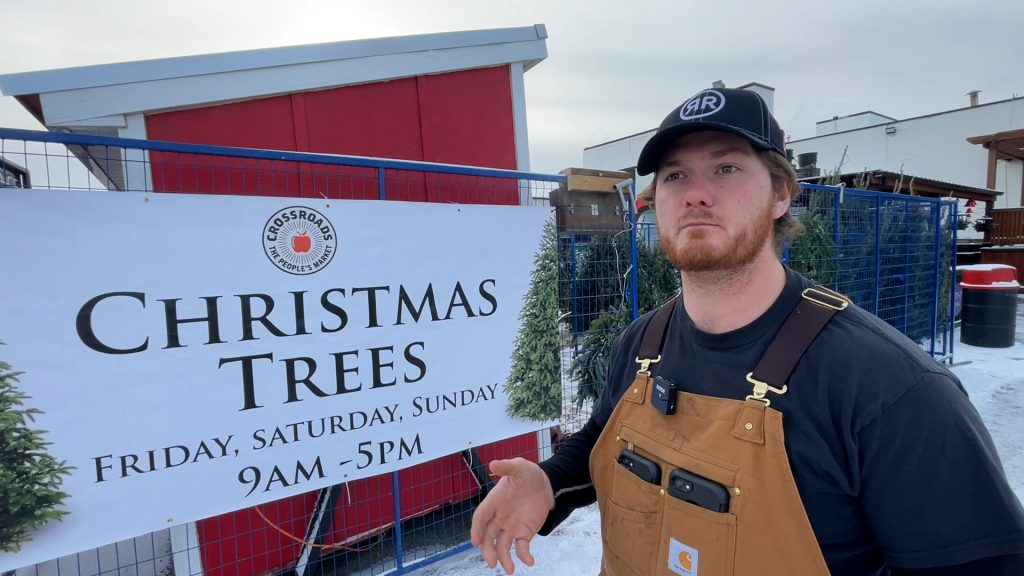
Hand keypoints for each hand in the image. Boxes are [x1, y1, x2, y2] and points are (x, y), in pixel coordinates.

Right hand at [470, 457, 555, 573]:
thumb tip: (494, 464)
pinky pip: (521, 547)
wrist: (547, 484)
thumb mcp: (519, 467)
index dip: (477, 529)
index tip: (476, 541)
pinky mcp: (524, 533)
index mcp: (494, 501)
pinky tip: (529, 561)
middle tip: (491, 562)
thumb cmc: (528, 474)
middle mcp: (499, 517)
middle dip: (488, 550)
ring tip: (509, 569)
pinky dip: (523, 556)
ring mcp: (511, 526)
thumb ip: (507, 467)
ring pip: (502, 545)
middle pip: (488, 536)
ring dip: (503, 558)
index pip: (481, 517)